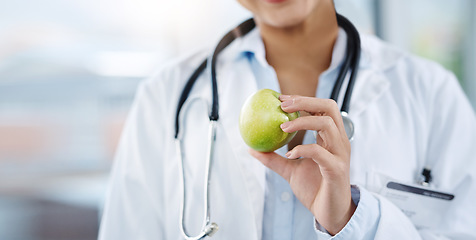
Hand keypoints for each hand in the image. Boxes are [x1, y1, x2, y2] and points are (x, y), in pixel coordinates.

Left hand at [249, 95, 355, 234]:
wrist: (329, 214)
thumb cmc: (314, 189)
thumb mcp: (290, 170)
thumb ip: (274, 158)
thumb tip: (252, 149)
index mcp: (331, 138)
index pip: (322, 108)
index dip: (303, 99)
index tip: (280, 99)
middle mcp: (339, 142)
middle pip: (330, 107)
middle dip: (305, 101)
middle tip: (282, 105)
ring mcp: (341, 154)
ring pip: (327, 124)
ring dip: (302, 122)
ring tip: (282, 128)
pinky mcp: (337, 170)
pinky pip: (320, 152)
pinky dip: (303, 149)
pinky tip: (289, 154)